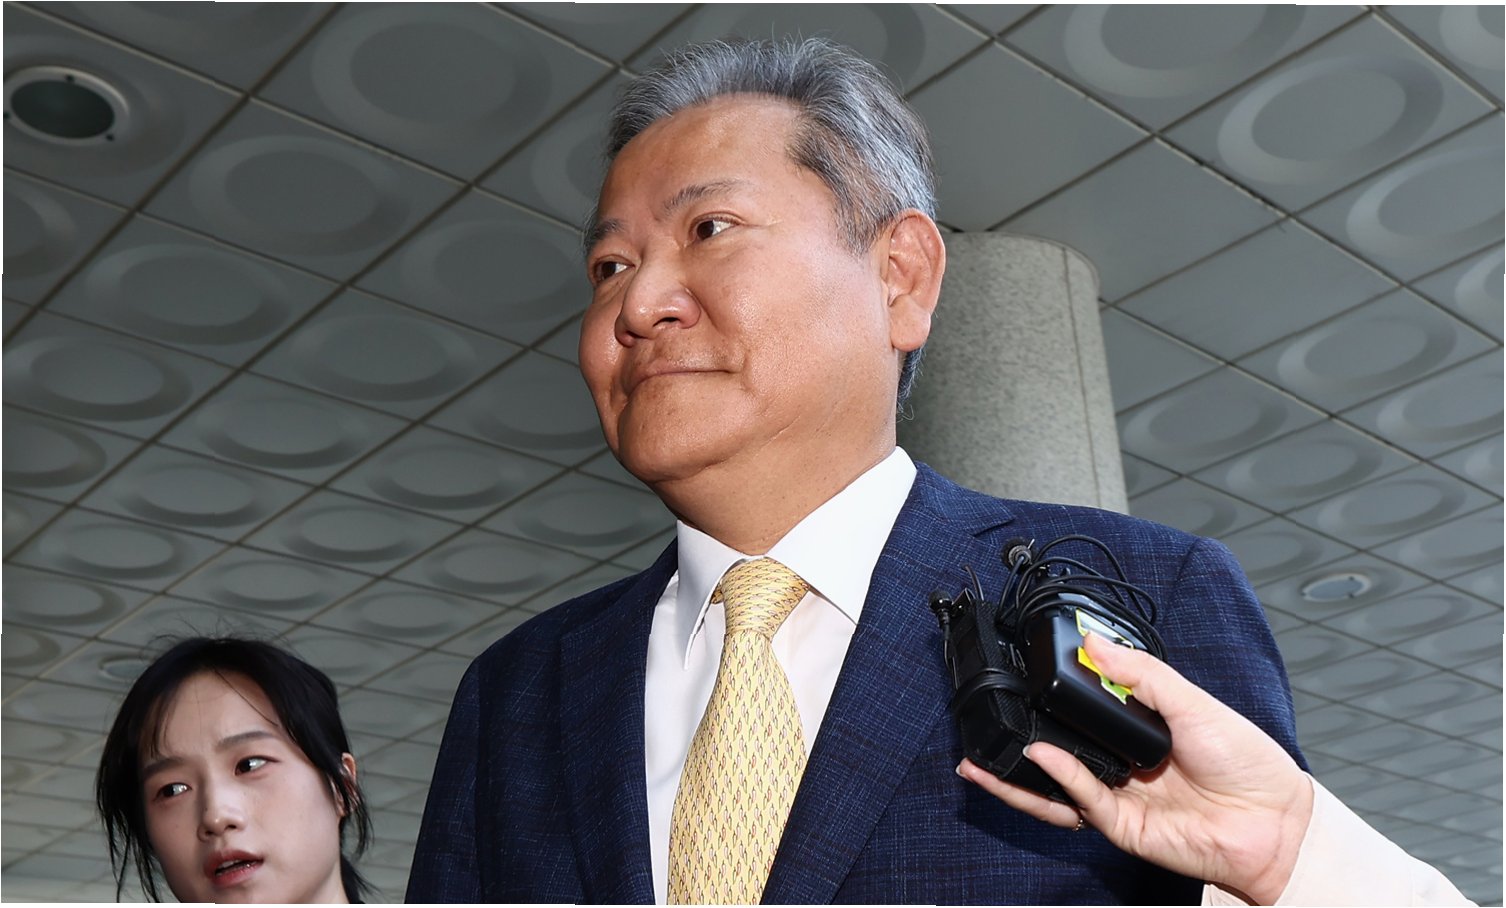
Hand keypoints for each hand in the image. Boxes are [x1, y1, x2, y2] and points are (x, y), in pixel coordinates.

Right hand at [957, 632, 1312, 904]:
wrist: (1276, 820)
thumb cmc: (1248, 762)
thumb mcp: (1192, 701)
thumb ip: (1141, 674)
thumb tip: (1095, 643)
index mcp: (1141, 730)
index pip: (1086, 709)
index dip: (1057, 694)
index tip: (1029, 672)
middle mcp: (1124, 764)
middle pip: (1060, 749)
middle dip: (1020, 738)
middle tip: (993, 717)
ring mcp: (1121, 797)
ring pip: (1056, 783)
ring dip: (1018, 769)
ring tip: (987, 750)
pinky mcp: (1123, 827)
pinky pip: (1081, 798)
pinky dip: (1058, 776)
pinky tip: (1041, 754)